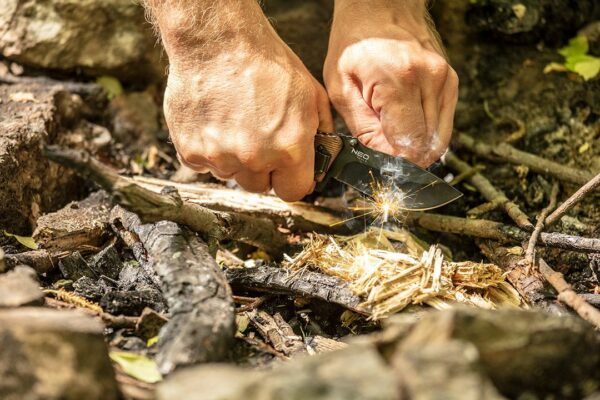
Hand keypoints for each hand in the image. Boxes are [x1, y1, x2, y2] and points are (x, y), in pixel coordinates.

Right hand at [154, 0, 332, 200]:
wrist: (217, 41)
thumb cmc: (265, 62)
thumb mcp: (310, 94)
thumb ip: (320, 133)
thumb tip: (323, 157)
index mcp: (289, 149)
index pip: (293, 191)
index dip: (291, 180)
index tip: (287, 171)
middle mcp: (254, 158)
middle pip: (260, 186)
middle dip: (262, 169)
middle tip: (259, 138)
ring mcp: (220, 157)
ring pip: (232, 175)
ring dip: (235, 159)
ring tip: (236, 124)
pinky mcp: (191, 152)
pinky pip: (204, 165)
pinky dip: (209, 150)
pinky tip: (216, 122)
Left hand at [324, 0, 457, 167]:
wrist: (380, 6)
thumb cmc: (354, 44)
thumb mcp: (341, 89)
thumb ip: (364, 129)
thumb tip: (385, 161)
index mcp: (399, 83)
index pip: (408, 147)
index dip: (394, 165)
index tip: (380, 168)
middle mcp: (430, 81)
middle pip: (428, 148)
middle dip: (405, 160)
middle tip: (383, 154)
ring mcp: (445, 80)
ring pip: (440, 140)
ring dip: (417, 148)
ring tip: (392, 136)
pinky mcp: (451, 81)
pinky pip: (443, 124)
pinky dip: (426, 133)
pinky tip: (405, 123)